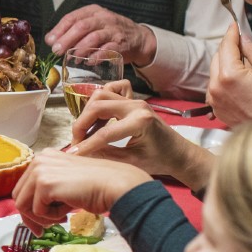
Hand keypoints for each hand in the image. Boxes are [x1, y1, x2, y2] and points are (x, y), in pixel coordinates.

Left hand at [11, 149, 152, 228]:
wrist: (114, 185)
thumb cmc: (97, 186)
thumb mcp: (67, 184)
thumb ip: (49, 191)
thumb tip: (31, 211)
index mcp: (45, 157)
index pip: (24, 187)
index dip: (29, 208)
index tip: (39, 224)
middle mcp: (39, 159)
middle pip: (19, 196)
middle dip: (30, 217)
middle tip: (43, 230)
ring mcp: (40, 170)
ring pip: (23, 205)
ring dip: (41, 218)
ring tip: (60, 218)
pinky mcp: (44, 184)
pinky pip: (36, 211)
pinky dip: (51, 218)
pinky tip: (67, 212)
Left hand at [47, 5, 155, 67]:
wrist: (137, 38)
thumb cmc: (109, 32)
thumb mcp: (92, 25)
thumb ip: (73, 30)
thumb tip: (50, 40)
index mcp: (93, 11)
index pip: (72, 18)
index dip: (59, 30)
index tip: (50, 41)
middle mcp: (103, 18)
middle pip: (82, 27)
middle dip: (66, 40)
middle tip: (57, 51)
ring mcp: (113, 30)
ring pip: (94, 38)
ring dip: (80, 49)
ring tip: (73, 58)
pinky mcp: (121, 44)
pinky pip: (106, 50)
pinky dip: (96, 57)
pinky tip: (89, 62)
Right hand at [68, 81, 213, 188]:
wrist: (178, 153)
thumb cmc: (159, 160)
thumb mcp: (131, 162)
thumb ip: (105, 156)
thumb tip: (80, 154)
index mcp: (140, 122)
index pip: (104, 133)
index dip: (85, 145)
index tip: (73, 155)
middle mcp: (136, 106)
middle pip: (97, 106)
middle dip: (81, 124)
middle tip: (77, 141)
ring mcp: (135, 99)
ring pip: (101, 94)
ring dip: (88, 111)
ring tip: (86, 130)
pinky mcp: (133, 99)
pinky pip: (112, 89)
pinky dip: (101, 98)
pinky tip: (100, 115)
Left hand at [207, 22, 251, 126]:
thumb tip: (243, 38)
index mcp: (228, 75)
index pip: (226, 46)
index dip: (231, 33)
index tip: (234, 25)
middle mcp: (216, 87)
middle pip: (217, 57)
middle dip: (228, 48)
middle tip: (242, 45)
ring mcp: (214, 99)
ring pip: (214, 72)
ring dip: (225, 64)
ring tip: (244, 66)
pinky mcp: (215, 108)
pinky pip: (215, 86)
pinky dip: (223, 79)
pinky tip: (238, 81)